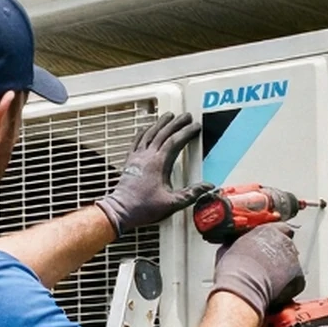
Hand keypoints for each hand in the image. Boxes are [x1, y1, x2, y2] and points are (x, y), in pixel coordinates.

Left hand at [95, 112, 212, 233]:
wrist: (120, 210)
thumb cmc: (143, 207)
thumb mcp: (172, 203)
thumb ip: (191, 194)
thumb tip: (207, 187)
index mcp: (158, 164)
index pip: (175, 141)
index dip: (186, 132)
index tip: (195, 127)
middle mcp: (147, 156)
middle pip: (163, 133)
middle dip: (176, 123)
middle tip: (186, 116)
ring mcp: (137, 157)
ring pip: (149, 133)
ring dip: (160, 123)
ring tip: (168, 116)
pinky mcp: (129, 161)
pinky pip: (136, 140)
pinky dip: (143, 132)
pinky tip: (146, 128)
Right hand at [210, 225, 303, 316]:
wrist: (243, 290)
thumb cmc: (234, 270)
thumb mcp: (228, 248)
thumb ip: (238, 243)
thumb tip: (234, 246)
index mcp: (269, 230)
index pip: (281, 228)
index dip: (275, 238)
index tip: (269, 246)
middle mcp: (285, 241)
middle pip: (287, 246)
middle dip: (279, 256)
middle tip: (265, 267)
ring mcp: (294, 260)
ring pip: (292, 264)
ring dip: (284, 271)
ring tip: (267, 281)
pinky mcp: (299, 278)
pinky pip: (295, 281)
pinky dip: (288, 286)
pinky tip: (275, 291)